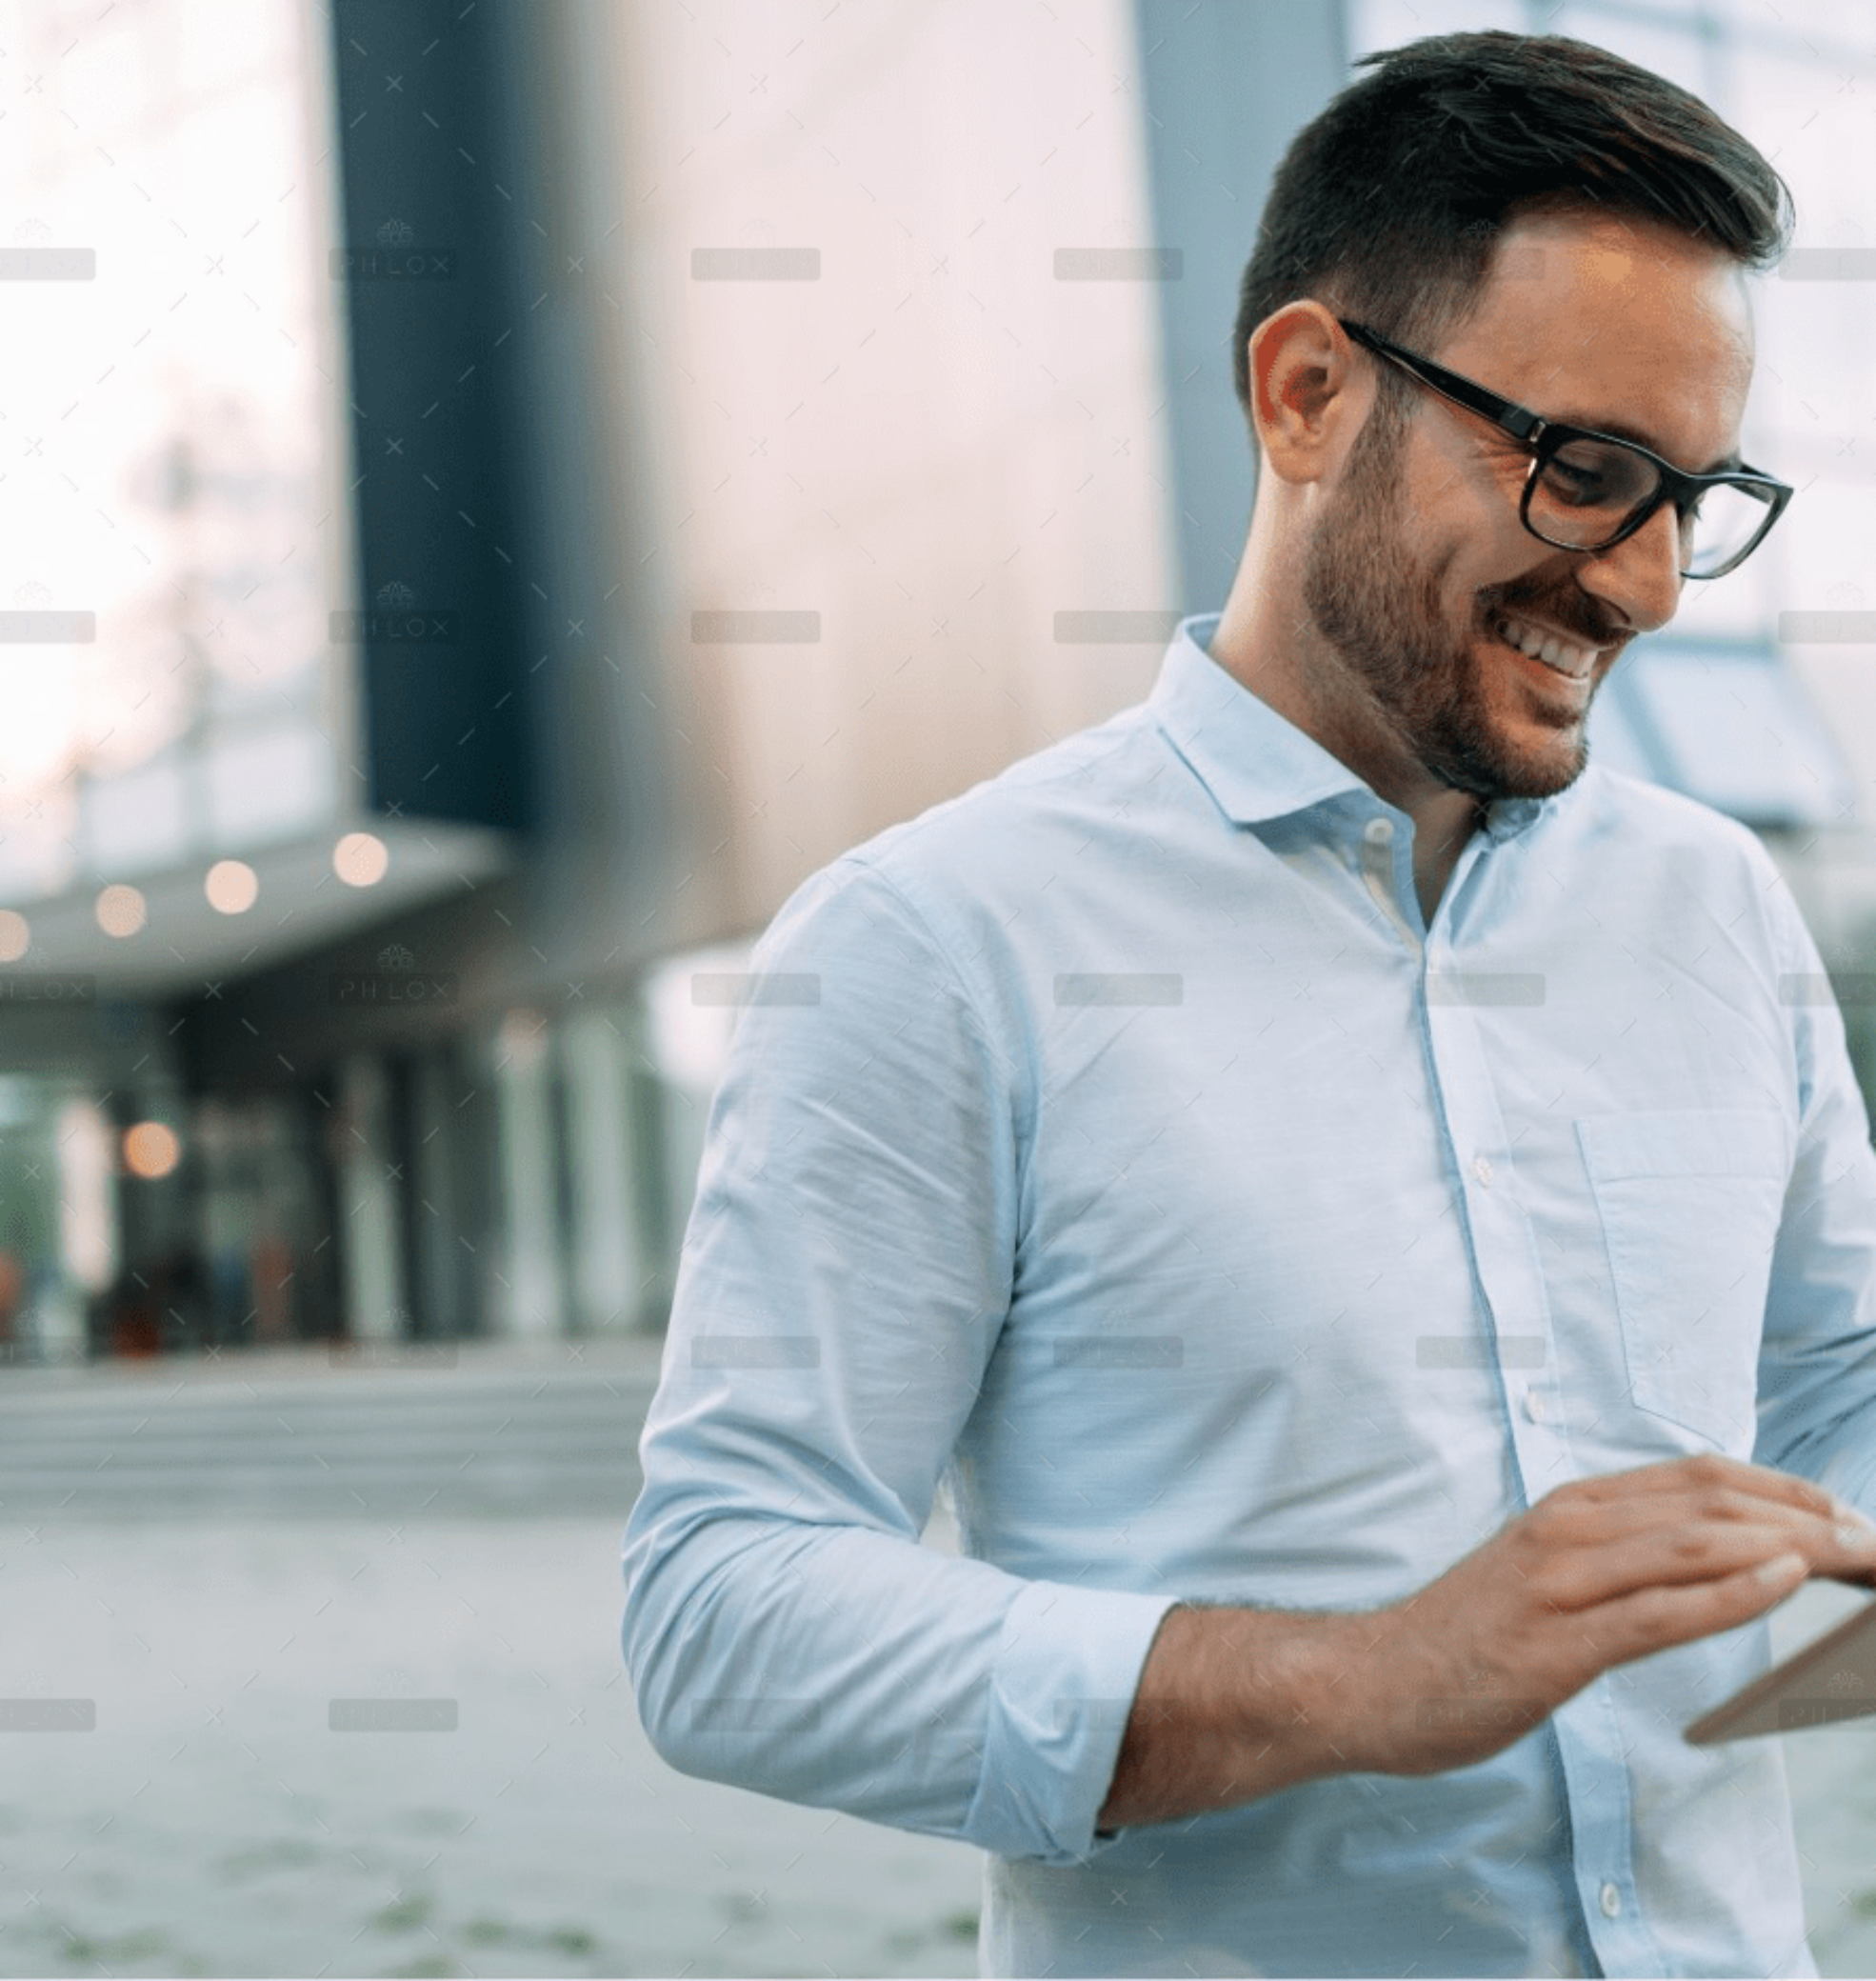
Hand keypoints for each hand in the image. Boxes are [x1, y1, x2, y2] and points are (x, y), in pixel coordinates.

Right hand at [1338, 1453, 1875, 1778]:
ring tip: (1855, 1556)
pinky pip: (1659, 1610)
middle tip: (1874, 1542)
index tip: (1843, 1513)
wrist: (1366, 1680)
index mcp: (1569, 1508)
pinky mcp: (1555, 1644)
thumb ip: (1615, 1561)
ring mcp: (1559, 1582)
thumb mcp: (1542, 1577)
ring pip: (1695, 1544)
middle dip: (1806, 1517)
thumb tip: (1704, 1559)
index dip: (1782, 1488)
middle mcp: (1567, 1528)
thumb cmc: (1461, 1638)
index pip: (1697, 1478)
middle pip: (1710, 1503)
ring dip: (1790, 1547)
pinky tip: (1784, 1583)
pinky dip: (1731, 1591)